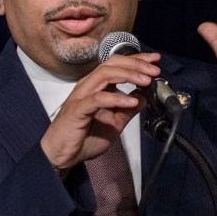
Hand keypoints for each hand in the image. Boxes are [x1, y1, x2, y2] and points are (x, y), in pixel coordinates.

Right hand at [40, 53, 159, 172]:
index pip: (117, 65)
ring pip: (105, 75)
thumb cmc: (82, 139)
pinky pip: (98, 99)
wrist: (62, 155)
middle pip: (112, 64)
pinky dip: (117, 98)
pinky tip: (131, 101)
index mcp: (96, 87)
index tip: (155, 61)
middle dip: (136, 64)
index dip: (137, 60)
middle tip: (154, 70)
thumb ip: (128, 111)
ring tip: (146, 81)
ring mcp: (81, 96)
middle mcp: (88, 86)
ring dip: (128, 75)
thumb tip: (144, 98)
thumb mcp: (114, 124)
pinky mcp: (77, 109)